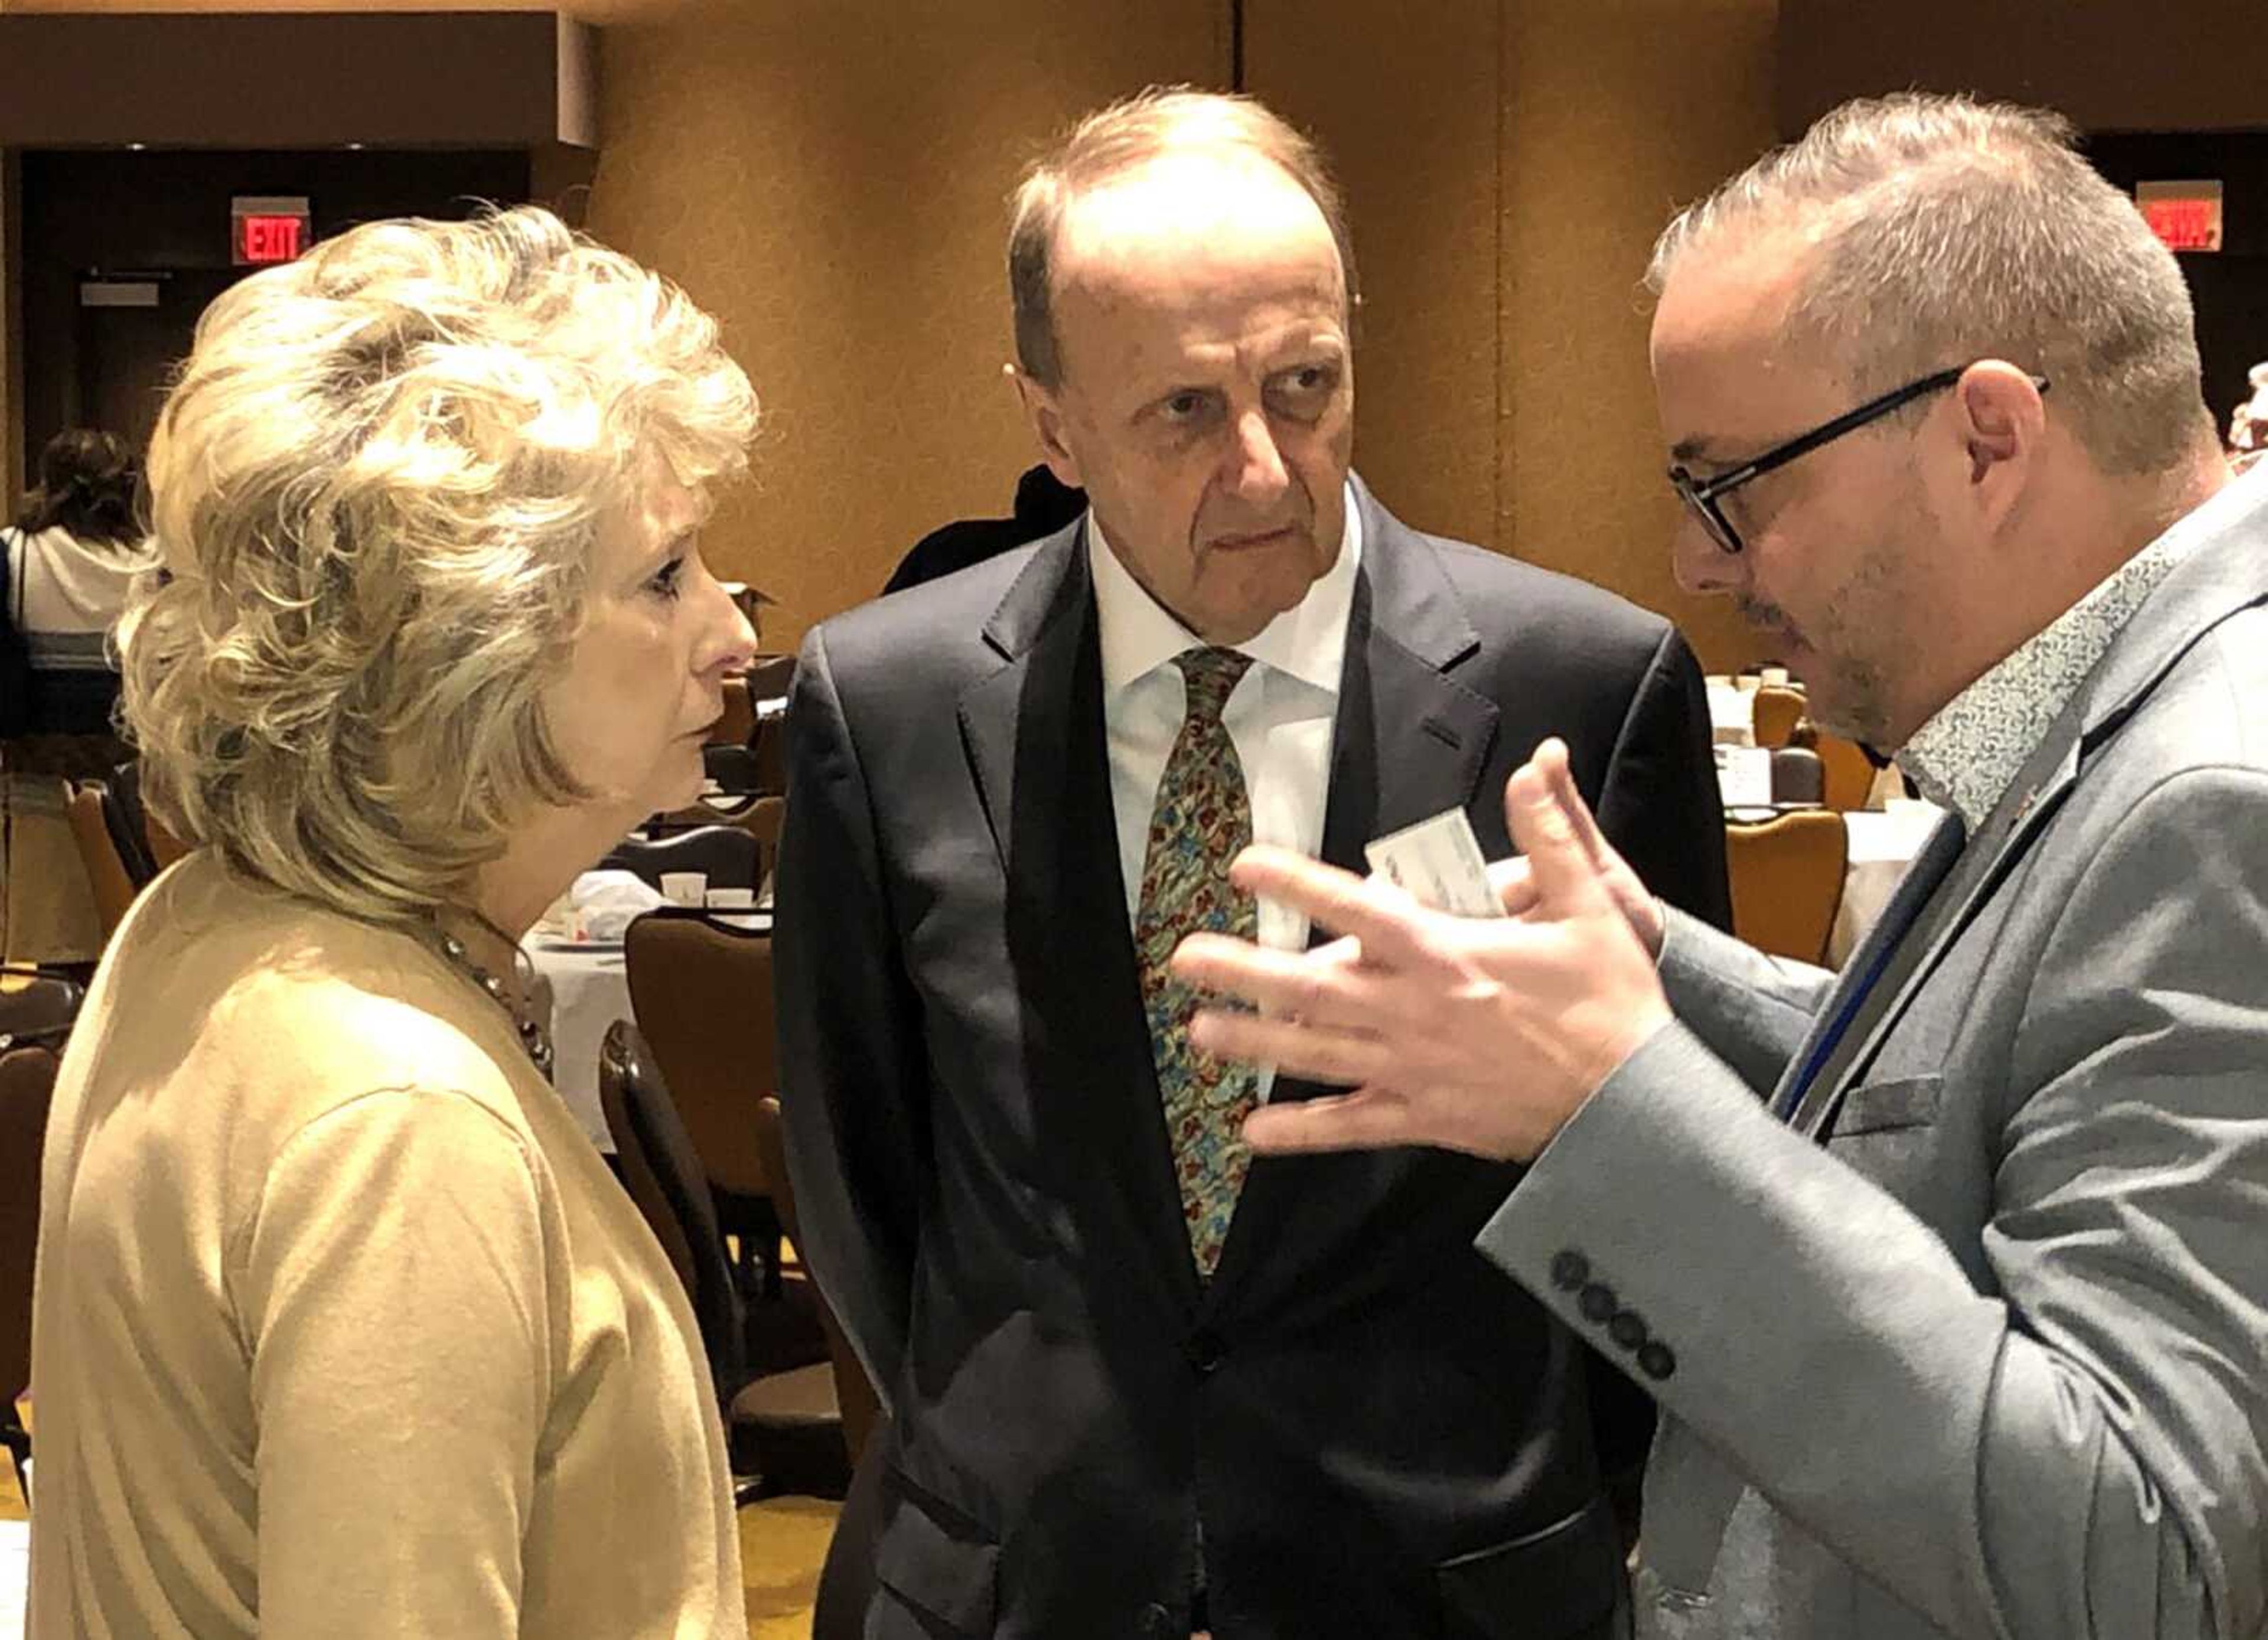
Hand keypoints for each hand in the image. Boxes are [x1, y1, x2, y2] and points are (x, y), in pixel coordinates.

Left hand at [1171, 738, 1672, 1161]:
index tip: (1246, 866)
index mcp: (1448, 954)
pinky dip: (1302, 1132)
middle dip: (1243, 972)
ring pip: (1316, 1054)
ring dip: (1253, 1043)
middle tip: (1183, 960)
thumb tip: (1535, 765)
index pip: (1359, 907)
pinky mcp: (1425, 1119)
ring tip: (1197, 1031)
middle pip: (1311, 988)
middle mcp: (1415, 1011)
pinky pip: (1351, 1126)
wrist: (1634, 1107)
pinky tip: (1254, 1134)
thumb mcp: (1592, 908)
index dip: (1298, 884)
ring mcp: (1413, 1070)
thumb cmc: (1611, 1005)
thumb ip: (1552, 836)